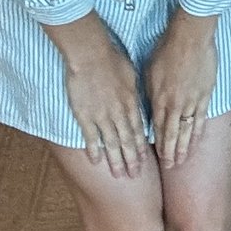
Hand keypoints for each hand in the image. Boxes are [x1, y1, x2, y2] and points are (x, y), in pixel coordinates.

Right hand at [50, 17, 145, 177]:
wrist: (91, 54)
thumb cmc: (112, 59)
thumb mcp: (132, 75)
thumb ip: (135, 93)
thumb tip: (138, 103)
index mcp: (131, 103)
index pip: (139, 131)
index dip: (143, 147)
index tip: (146, 161)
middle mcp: (119, 113)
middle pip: (127, 141)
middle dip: (132, 160)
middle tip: (136, 176)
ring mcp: (101, 116)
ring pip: (111, 143)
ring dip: (115, 160)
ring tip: (119, 175)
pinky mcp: (84, 115)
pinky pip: (90, 137)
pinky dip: (94, 150)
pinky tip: (96, 161)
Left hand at [143, 11, 218, 167]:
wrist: (190, 38)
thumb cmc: (166, 50)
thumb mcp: (148, 72)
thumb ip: (149, 94)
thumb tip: (148, 108)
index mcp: (159, 100)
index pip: (156, 129)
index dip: (157, 145)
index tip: (156, 158)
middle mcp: (174, 105)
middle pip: (171, 135)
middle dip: (170, 153)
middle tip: (170, 167)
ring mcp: (191, 102)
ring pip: (186, 131)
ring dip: (184, 148)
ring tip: (182, 161)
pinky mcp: (205, 95)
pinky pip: (201, 119)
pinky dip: (197, 133)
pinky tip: (196, 142)